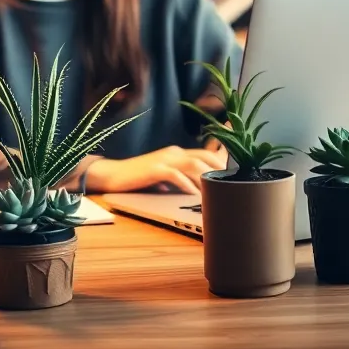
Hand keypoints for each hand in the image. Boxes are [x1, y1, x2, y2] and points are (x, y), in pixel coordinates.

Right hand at [84, 145, 228, 194]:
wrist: (113, 174)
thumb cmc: (138, 177)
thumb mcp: (162, 175)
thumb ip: (177, 178)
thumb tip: (190, 188)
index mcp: (177, 153)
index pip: (205, 152)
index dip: (221, 160)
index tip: (235, 172)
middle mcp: (173, 153)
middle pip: (204, 156)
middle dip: (219, 169)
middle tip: (230, 185)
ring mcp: (164, 159)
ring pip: (193, 164)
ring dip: (206, 179)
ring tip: (217, 192)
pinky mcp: (154, 169)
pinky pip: (175, 175)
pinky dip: (187, 185)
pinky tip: (194, 195)